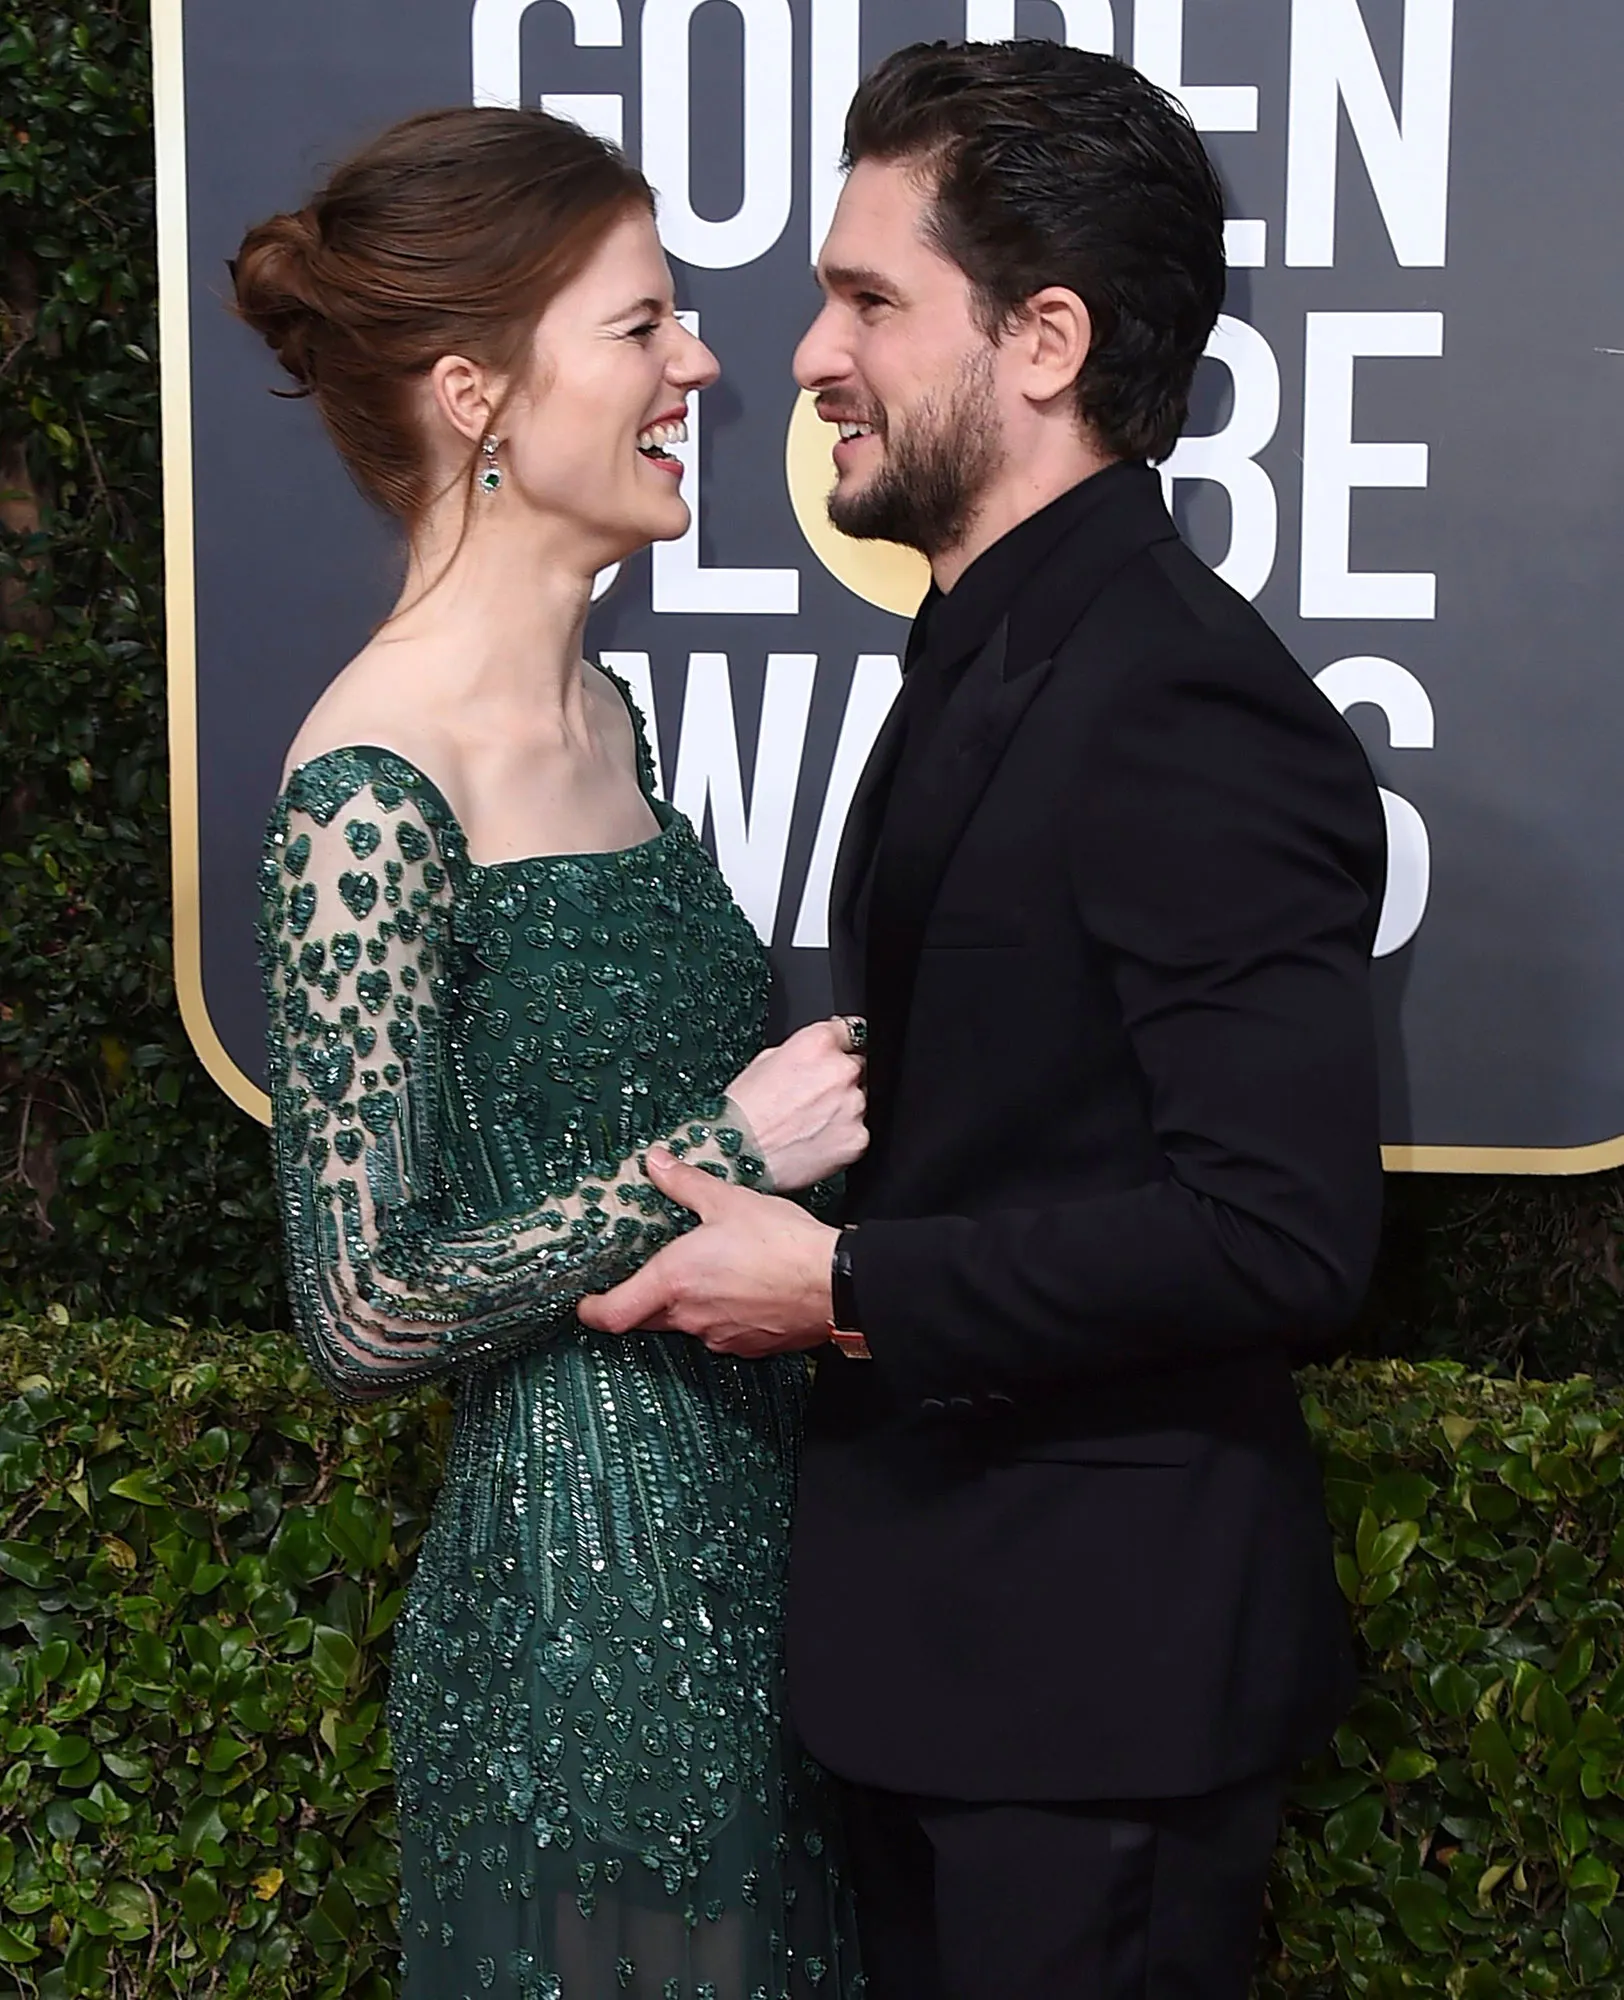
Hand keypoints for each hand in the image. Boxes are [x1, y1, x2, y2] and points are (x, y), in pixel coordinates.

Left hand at [578, 1150, 836, 1357]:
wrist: (835, 1284)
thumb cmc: (781, 1243)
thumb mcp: (728, 1200)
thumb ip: (685, 1183)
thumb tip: (655, 1161)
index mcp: (674, 1281)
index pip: (613, 1313)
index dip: (593, 1311)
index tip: (585, 1303)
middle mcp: (690, 1316)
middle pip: (646, 1320)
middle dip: (640, 1302)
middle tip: (645, 1277)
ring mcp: (720, 1336)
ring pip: (687, 1325)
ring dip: (687, 1304)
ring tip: (707, 1273)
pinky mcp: (749, 1346)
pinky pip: (721, 1332)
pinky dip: (721, 1313)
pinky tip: (742, 1289)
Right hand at [725, 1016, 866, 1192]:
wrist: (736, 1154)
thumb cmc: (743, 1109)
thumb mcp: (766, 1059)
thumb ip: (805, 1049)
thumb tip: (825, 1050)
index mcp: (818, 1043)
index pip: (852, 1031)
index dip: (844, 1044)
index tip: (843, 1052)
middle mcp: (841, 1070)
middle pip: (859, 1067)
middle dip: (841, 1079)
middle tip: (813, 1098)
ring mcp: (853, 1106)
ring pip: (861, 1101)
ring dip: (843, 1108)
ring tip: (809, 1123)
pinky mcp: (857, 1138)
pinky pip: (859, 1131)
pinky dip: (842, 1136)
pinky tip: (814, 1140)